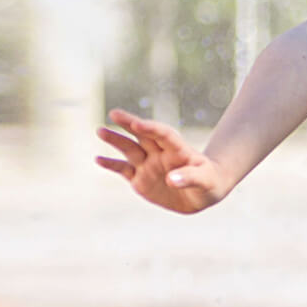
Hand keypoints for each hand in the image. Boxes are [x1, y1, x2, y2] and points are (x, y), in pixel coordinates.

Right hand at [94, 110, 232, 213]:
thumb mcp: (205, 180)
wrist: (202, 192)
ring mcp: (148, 164)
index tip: (138, 124)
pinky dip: (111, 165)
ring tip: (101, 130)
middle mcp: (159, 153)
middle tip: (114, 113)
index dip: (151, 128)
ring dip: (115, 140)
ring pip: (129, 149)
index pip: (163, 134)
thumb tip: (172, 180)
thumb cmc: (208, 182)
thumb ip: (190, 178)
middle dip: (129, 124)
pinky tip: (98, 159)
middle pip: (142, 135)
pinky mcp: (139, 179)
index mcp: (178, 149)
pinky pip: (123, 170)